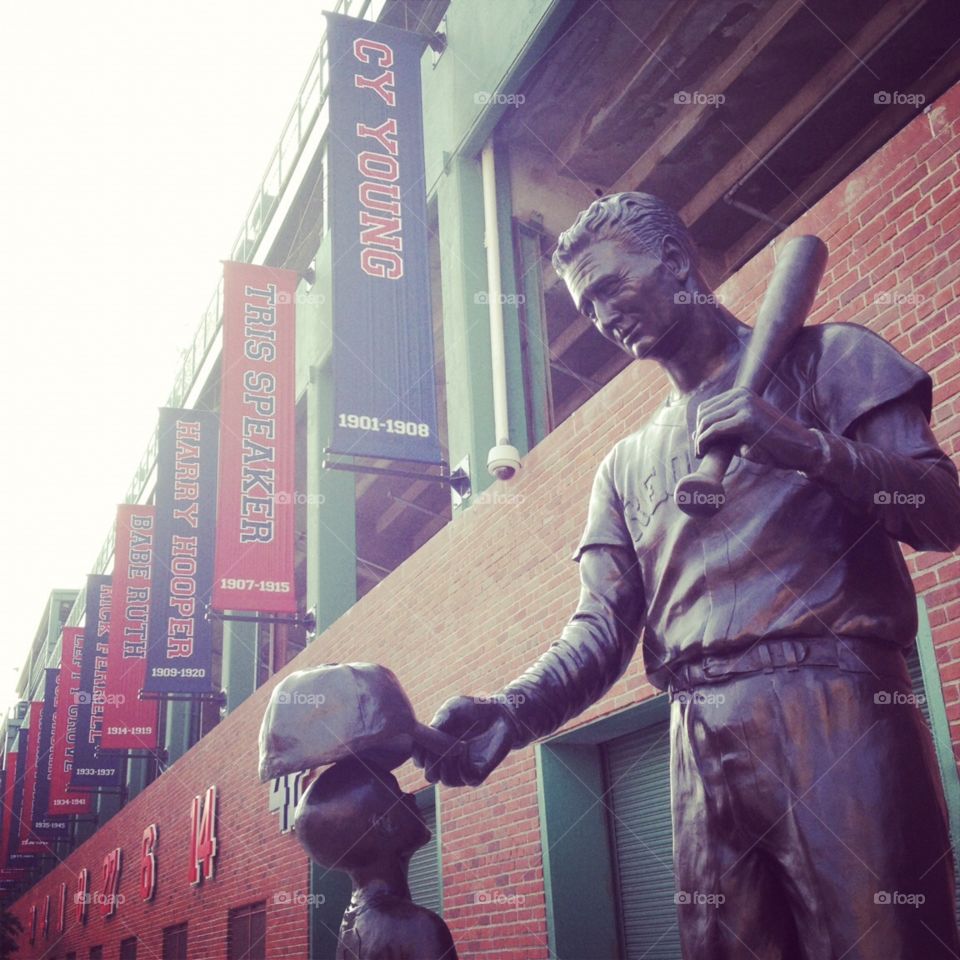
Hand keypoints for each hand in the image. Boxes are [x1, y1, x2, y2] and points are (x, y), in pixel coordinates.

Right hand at [411, 696, 515, 787]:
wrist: (500, 713)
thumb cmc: (474, 708)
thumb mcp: (453, 708)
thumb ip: (439, 720)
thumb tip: (427, 735)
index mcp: (437, 746)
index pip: (419, 759)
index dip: (418, 754)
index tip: (426, 741)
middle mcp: (448, 760)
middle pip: (430, 775)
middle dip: (431, 764)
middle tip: (441, 749)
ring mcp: (463, 767)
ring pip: (446, 780)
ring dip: (449, 766)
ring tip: (456, 748)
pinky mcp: (480, 770)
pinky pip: (467, 779)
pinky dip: (464, 767)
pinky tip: (466, 750)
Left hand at [695, 387, 822, 471]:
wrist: (801, 448)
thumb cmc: (773, 444)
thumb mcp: (744, 433)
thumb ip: (724, 430)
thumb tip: (696, 432)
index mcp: (741, 393)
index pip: (707, 406)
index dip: (699, 426)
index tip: (699, 443)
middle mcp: (741, 394)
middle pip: (703, 412)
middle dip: (698, 433)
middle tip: (699, 451)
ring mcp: (744, 404)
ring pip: (706, 421)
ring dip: (699, 440)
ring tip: (700, 454)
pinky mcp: (746, 419)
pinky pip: (714, 430)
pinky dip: (704, 443)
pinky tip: (703, 453)